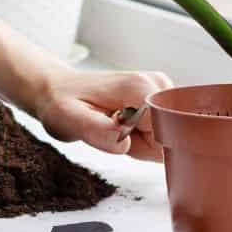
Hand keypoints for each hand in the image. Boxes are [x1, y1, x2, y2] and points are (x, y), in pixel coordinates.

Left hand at [31, 67, 173, 161]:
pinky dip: (144, 141)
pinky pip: (164, 136)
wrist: (60, 89)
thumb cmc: (62, 103)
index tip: (120, 139)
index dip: (146, 147)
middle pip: (172, 138)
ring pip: (169, 139)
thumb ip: (97, 132)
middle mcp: (158, 85)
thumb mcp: (69, 119)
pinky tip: (125, 129)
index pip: (169, 132)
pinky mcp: (161, 102)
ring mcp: (162, 92)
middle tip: (113, 133)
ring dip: (142, 144)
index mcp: (140, 87)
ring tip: (116, 129)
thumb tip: (125, 141)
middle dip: (144, 147)